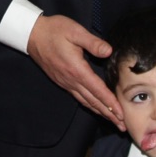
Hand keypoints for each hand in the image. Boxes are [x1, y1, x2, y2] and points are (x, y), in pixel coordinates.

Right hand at [27, 14, 119, 128]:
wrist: (33, 35)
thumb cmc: (54, 31)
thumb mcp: (75, 31)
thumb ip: (93, 42)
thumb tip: (108, 51)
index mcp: (77, 69)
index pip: (97, 90)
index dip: (111, 103)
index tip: (121, 114)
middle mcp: (71, 80)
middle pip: (93, 101)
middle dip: (109, 114)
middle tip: (122, 126)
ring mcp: (66, 82)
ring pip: (86, 101)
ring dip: (100, 112)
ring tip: (112, 120)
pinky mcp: (62, 81)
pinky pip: (78, 97)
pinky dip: (89, 105)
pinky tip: (95, 108)